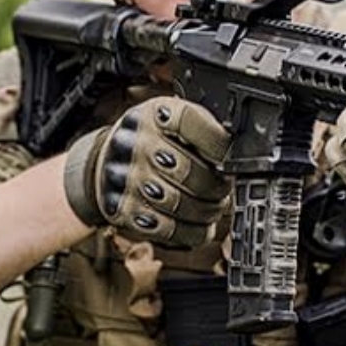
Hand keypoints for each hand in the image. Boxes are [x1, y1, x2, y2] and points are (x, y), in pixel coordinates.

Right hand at [63, 96, 231, 246]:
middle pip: (190, 172)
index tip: (229, 158)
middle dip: (218, 187)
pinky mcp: (123, 210)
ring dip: (207, 211)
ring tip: (213, 207)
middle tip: (223, 189)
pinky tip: (198, 224)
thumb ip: (206, 129)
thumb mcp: (175, 119)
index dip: (218, 144)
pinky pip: (168, 230)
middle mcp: (137, 143)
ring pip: (182, 205)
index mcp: (156, 113)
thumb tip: (241, 153)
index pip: (191, 123)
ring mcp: (127, 178)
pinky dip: (192, 232)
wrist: (104, 161)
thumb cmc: (153, 140)